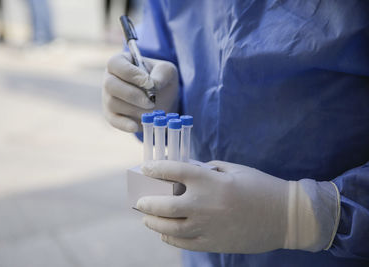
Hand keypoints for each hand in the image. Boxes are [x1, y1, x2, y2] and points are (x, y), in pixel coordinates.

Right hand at [102, 53, 178, 131]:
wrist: (163, 99)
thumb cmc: (160, 79)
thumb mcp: (167, 71)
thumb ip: (162, 73)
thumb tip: (153, 84)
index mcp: (120, 62)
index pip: (115, 64)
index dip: (131, 73)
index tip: (149, 83)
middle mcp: (109, 79)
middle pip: (110, 85)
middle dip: (132, 94)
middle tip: (151, 101)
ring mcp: (108, 98)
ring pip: (113, 103)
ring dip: (134, 108)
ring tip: (152, 110)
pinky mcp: (112, 115)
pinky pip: (114, 120)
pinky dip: (124, 124)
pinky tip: (135, 126)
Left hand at [137, 160, 338, 253]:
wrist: (285, 216)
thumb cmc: (260, 187)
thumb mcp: (233, 170)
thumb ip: (206, 170)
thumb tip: (184, 171)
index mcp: (210, 182)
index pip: (173, 171)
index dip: (155, 169)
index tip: (146, 169)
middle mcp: (204, 205)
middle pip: (163, 206)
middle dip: (146, 202)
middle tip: (140, 200)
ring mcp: (207, 227)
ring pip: (169, 228)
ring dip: (153, 223)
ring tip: (146, 218)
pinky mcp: (213, 243)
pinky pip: (183, 243)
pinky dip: (169, 237)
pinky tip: (164, 233)